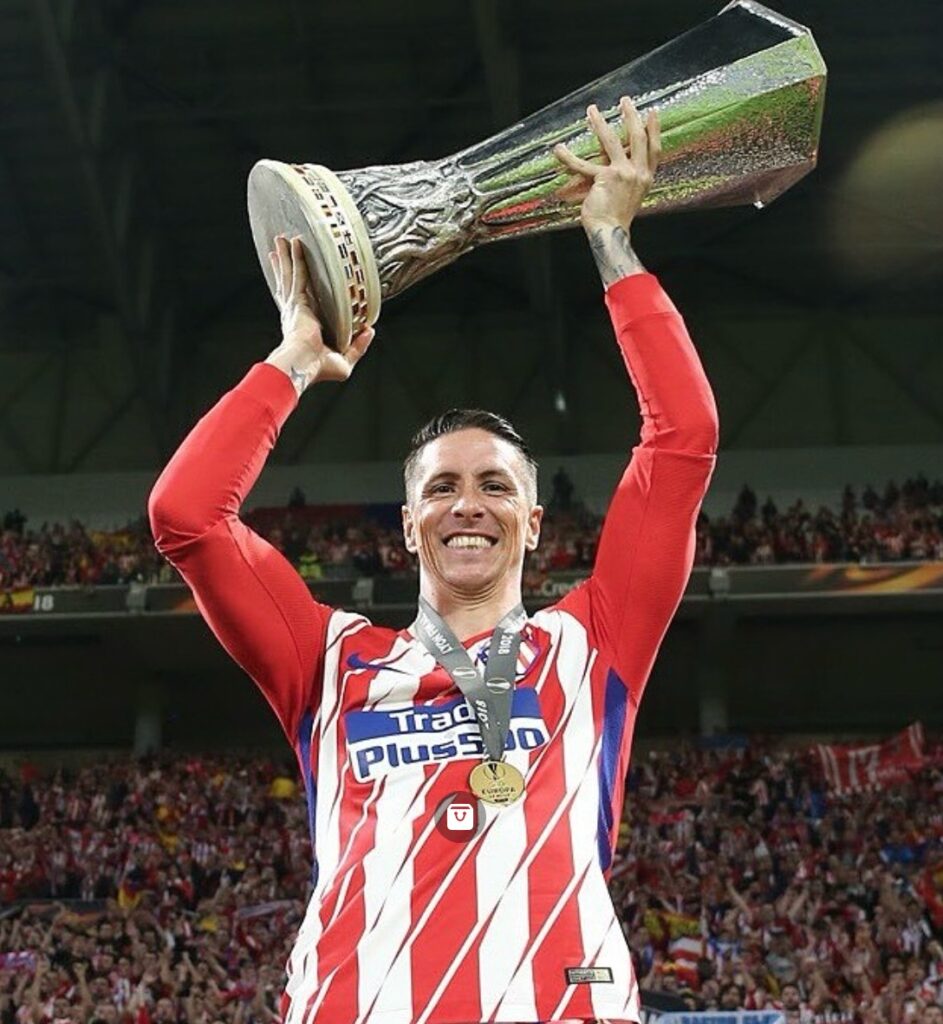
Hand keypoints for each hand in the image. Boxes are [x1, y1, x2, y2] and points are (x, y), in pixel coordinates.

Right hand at [267, 235, 374, 389]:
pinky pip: (299, 274)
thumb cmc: (318, 368)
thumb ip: (358, 346)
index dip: (295, 289)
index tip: (292, 278)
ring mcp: (295, 305)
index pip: (299, 302)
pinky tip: (294, 244)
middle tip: (280, 250)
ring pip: (291, 274)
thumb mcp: (345, 360)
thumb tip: (369, 331)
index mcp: (305, 325)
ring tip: (282, 239)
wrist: (304, 365)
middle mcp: (296, 312)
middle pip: (289, 282)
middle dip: (284, 265)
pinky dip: (296, 258)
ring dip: (287, 256)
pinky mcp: (298, 300)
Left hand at [553, 97, 659, 232]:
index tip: (652, 113)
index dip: (654, 130)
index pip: (654, 149)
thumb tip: (618, 158)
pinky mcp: (603, 180)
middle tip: (624, 101)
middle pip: (637, 139)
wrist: (611, 231)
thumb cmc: (618, 215)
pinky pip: (582, 165)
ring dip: (600, 124)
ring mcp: (621, 175)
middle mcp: (637, 173)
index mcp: (646, 177)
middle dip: (631, 117)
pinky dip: (568, 157)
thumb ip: (630, 175)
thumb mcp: (632, 193)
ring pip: (610, 142)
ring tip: (592, 110)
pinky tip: (559, 148)